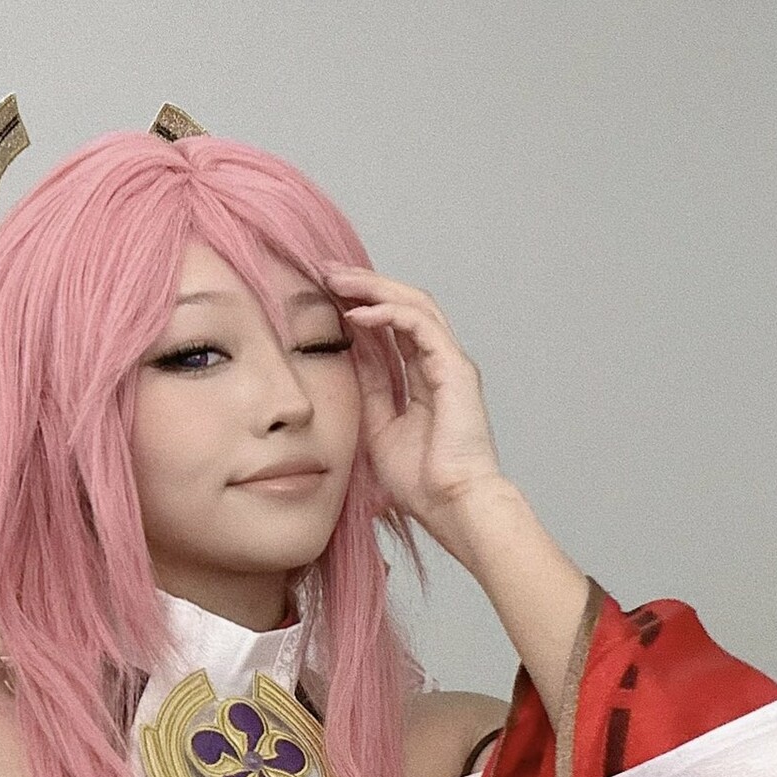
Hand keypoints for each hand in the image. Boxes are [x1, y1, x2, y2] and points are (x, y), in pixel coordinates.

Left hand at [319, 264, 506, 559]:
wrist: (452, 506)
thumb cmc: (423, 484)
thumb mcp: (378, 430)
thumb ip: (368, 394)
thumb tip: (344, 366)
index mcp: (422, 378)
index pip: (389, 328)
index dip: (357, 306)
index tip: (321, 294)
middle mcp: (438, 363)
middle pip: (401, 306)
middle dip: (363, 285)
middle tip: (325, 270)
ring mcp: (450, 363)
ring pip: (412, 304)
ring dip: (373, 288)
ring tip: (337, 280)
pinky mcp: (455, 369)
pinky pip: (420, 326)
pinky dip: (388, 314)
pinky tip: (357, 313)